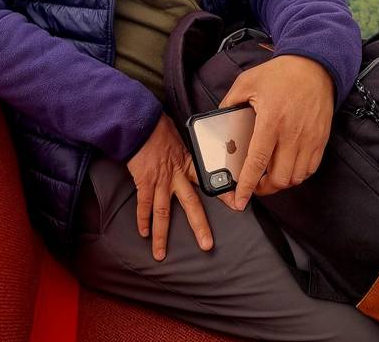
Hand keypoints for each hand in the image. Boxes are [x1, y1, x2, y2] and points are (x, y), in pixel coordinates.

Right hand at [126, 113, 213, 260]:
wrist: (141, 124)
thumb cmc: (159, 127)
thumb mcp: (181, 137)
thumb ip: (187, 151)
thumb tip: (193, 153)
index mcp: (188, 163)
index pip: (209, 180)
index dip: (224, 193)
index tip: (237, 205)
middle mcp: (176, 176)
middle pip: (191, 204)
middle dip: (199, 226)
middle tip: (207, 245)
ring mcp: (160, 181)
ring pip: (163, 213)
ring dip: (162, 235)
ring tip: (161, 255)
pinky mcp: (144, 182)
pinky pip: (144, 205)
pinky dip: (143, 220)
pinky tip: (143, 234)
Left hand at [219, 55, 333, 210]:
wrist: (313, 66)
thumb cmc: (280, 73)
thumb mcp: (247, 81)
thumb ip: (229, 102)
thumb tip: (219, 121)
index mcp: (271, 120)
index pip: (257, 161)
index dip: (247, 184)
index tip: (240, 200)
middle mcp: (292, 133)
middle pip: (279, 177)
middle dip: (263, 188)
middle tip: (252, 184)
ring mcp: (309, 138)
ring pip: (295, 177)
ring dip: (280, 183)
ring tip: (268, 176)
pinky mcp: (321, 139)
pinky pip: (310, 169)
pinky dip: (297, 175)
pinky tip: (287, 167)